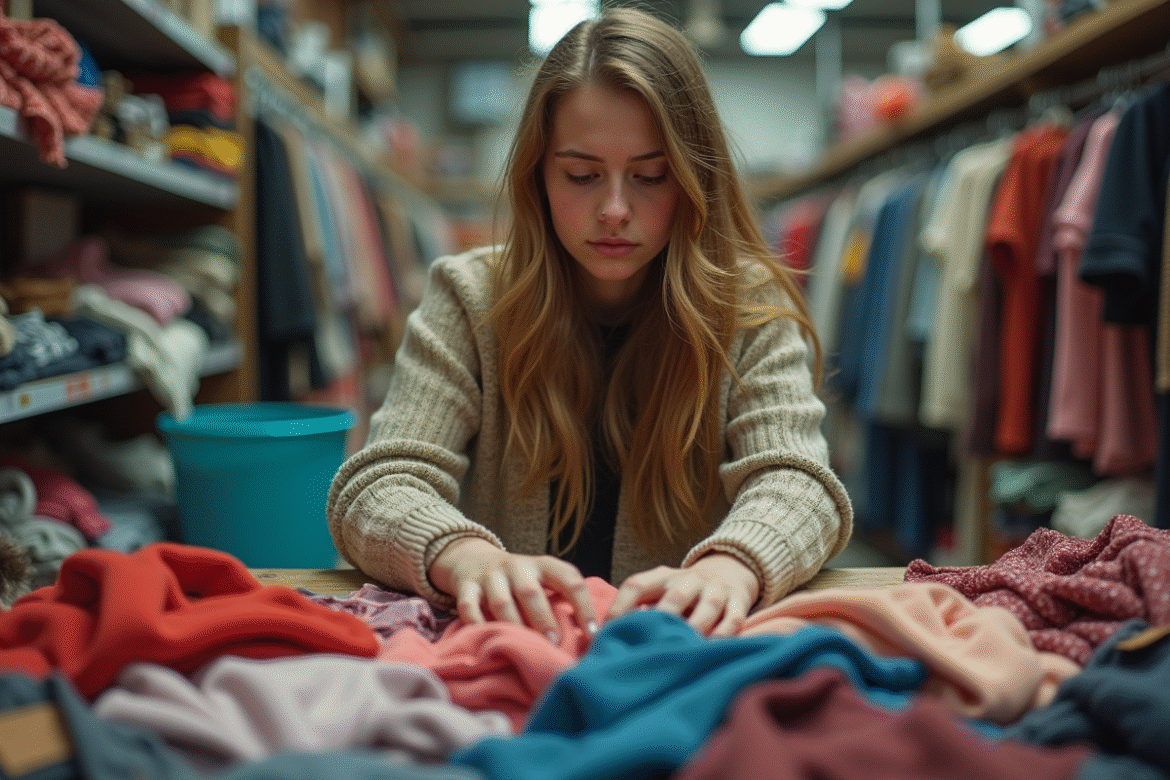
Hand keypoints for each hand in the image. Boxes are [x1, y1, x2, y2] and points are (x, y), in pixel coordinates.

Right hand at [428, 536, 598, 641]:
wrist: (474, 560)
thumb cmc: (521, 581)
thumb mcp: (543, 581)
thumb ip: (562, 600)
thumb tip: (591, 636)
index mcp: (543, 565)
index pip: (570, 579)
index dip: (584, 605)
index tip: (594, 633)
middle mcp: (517, 567)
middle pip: (531, 591)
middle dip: (543, 619)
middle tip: (554, 644)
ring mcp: (490, 576)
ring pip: (501, 601)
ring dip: (514, 624)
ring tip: (523, 647)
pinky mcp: (466, 587)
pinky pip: (468, 606)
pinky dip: (476, 624)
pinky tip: (487, 641)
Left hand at [606, 553, 758, 636]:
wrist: (728, 571)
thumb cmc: (682, 593)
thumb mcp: (660, 591)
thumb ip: (640, 610)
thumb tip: (605, 641)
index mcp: (662, 577)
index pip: (636, 585)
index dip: (620, 607)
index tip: (606, 633)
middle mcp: (689, 580)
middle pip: (675, 595)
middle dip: (663, 618)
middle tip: (650, 645)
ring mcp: (716, 590)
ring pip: (707, 607)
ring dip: (696, 628)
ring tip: (684, 651)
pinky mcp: (738, 602)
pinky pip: (734, 619)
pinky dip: (725, 635)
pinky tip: (712, 649)